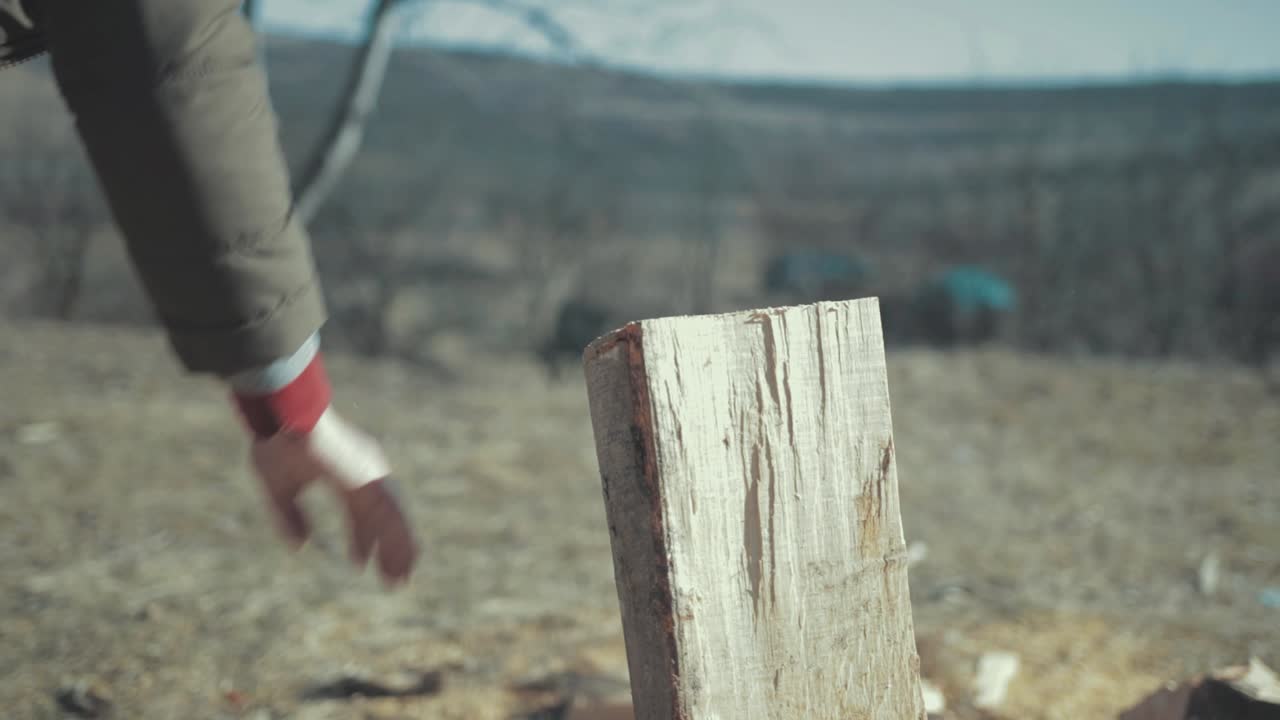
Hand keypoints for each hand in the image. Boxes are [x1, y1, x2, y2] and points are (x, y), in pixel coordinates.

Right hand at [248, 408, 418, 586]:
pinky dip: (400, 539)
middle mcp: (364, 474)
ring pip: (394, 520)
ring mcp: (370, 475)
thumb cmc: (278, 443)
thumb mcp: (279, 490)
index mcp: (346, 473)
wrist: (284, 417)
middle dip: (389, 549)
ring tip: (401, 580)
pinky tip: (405, 560)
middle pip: (384, 519)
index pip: (360, 513)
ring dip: (400, 550)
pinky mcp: (371, 479)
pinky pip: (393, 515)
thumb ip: (290, 516)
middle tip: (394, 578)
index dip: (361, 539)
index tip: (359, 563)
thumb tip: (300, 545)